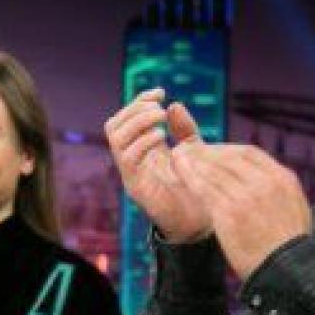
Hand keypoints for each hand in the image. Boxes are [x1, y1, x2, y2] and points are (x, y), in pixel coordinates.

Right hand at [105, 88, 210, 242]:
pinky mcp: (135, 186)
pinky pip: (128, 158)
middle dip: (135, 109)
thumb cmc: (196, 187)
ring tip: (160, 118)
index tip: (160, 92)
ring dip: (137, 121)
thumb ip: (184, 129)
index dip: (139, 101)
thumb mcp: (193, 151)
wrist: (199, 223)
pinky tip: (161, 137)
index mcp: (141, 149)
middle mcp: (130, 159)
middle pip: (114, 124)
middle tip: (159, 107)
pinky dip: (142, 141)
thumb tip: (174, 104)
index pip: (126, 118)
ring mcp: (130, 172)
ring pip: (115, 137)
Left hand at [171, 143, 311, 279]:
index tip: (212, 153)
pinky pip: (204, 187)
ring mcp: (246, 196)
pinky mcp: (229, 212)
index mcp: (283, 179)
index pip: (249, 153)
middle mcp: (265, 182)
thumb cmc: (286, 246)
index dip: (226, 150)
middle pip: (228, 157)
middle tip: (188, 152)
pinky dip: (189, 177)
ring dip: (192, 161)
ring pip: (213, 169)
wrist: (285, 271)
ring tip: (177, 157)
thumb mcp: (294, 208)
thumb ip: (276, 189)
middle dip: (205, 152)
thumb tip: (258, 177)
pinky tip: (178, 173)